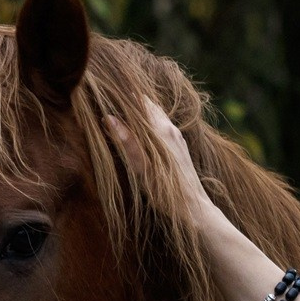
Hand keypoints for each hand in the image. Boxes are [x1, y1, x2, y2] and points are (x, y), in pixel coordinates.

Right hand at [107, 97, 221, 226]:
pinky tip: (138, 134)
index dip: (124, 95)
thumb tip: (109, 118)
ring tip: (119, 118)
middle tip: (109, 106)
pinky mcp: (180, 145)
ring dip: (138, 114)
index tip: (107, 94)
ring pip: (155, 115)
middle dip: (129, 103)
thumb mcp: (140, 167)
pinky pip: (161, 126)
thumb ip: (126, 141)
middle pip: (147, 105)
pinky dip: (147, 124)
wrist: (193, 206)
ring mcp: (177, 136)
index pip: (140, 100)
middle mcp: (171, 128)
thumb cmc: (165, 191)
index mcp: (161, 129)